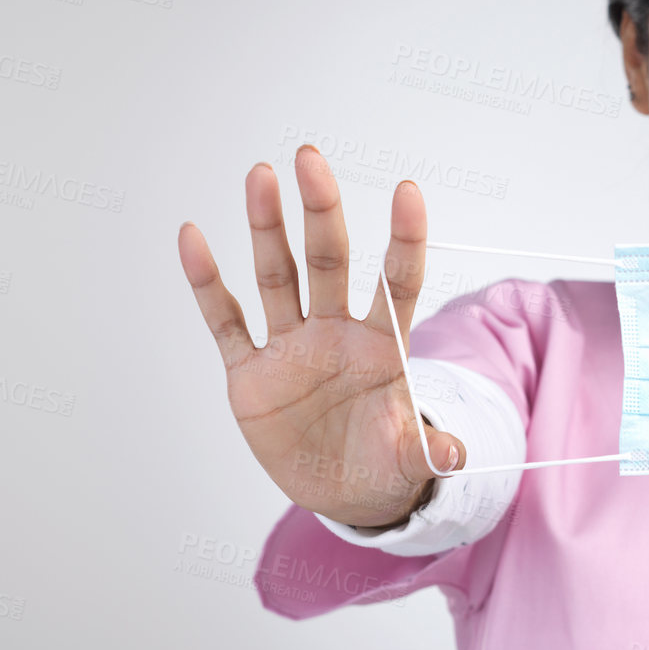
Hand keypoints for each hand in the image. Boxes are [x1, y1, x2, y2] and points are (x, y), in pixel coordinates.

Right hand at [177, 144, 464, 527]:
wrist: (344, 491)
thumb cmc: (384, 464)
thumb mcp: (409, 461)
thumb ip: (428, 451)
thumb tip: (454, 454)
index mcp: (382, 347)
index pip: (397, 282)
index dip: (403, 239)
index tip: (408, 190)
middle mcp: (336, 333)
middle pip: (328, 261)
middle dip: (321, 211)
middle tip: (310, 158)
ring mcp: (291, 347)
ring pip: (277, 276)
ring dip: (266, 227)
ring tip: (260, 175)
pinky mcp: (250, 372)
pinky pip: (225, 320)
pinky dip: (207, 282)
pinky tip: (194, 237)